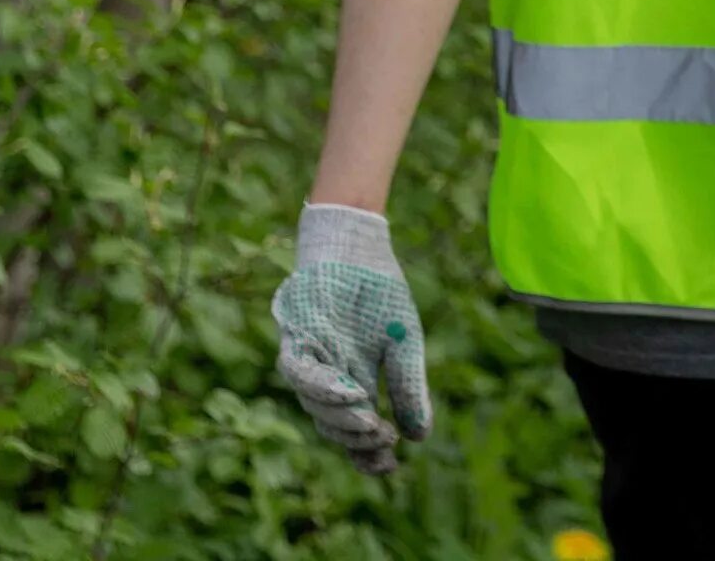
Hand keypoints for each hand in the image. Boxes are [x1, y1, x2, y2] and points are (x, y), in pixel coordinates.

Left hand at [272, 204, 432, 473]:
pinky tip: (350, 394)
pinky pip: (298, 372)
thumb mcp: (404, 344)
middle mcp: (328, 379)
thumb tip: (419, 436)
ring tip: (371, 423)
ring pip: (314, 406)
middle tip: (384, 439)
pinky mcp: (294, 339)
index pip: (356, 429)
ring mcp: (310, 361)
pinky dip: (321, 387)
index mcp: (355, 381)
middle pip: (334, 426)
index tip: (389, 466)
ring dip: (342, 419)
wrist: (359, 249)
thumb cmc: (381, 294)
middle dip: (358, 439)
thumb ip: (409, 388)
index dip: (369, 452)